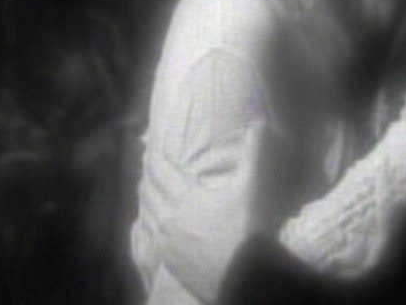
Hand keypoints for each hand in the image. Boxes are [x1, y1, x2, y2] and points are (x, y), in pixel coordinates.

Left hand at [137, 122, 270, 301]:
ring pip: (147, 217)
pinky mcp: (172, 266)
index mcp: (184, 198)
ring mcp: (167, 246)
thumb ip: (255, 154)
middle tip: (147, 166)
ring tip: (147, 192)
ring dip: (145, 201)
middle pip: (149, 193)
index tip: (150, 148)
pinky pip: (150, 241)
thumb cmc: (247, 232)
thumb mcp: (253, 188)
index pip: (161, 172)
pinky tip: (151, 229)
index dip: (155, 158)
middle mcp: (168, 220)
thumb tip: (259, 124)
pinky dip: (146, 227)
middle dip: (147, 177)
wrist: (245, 281)